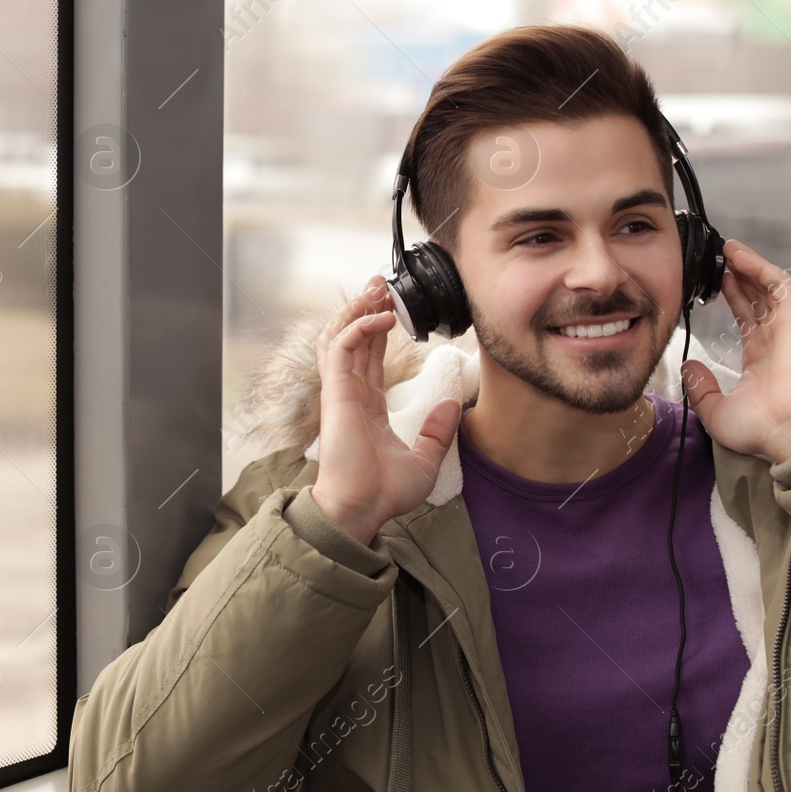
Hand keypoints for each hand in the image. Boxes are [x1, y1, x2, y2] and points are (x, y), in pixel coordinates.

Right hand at [310, 274, 462, 544]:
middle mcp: (351, 395)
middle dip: (366, 308)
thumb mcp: (425, 459)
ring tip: (377, 287)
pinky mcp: (336, 392)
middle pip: (354, 339)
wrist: (363, 508)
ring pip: (342, 336)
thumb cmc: (384, 492)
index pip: (370, 358)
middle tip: (381, 282)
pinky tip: (382, 317)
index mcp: (367, 407)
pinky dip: (360, 327)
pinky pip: (342, 347)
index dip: (379, 330)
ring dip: (358, 309)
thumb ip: (438, 432)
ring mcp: (340, 392)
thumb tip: (454, 406)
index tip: (392, 307)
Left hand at [681, 240, 790, 464]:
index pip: (747, 319)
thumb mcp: (716, 411)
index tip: (715, 284)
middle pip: (758, 298)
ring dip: (749, 266)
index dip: (733, 298)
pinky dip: (761, 267)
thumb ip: (701, 389)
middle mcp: (776, 341)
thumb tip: (688, 368)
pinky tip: (739, 255)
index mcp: (761, 360)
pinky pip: (781, 285)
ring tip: (728, 249)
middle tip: (719, 259)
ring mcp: (788, 329)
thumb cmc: (762, 430)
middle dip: (739, 277)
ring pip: (769, 287)